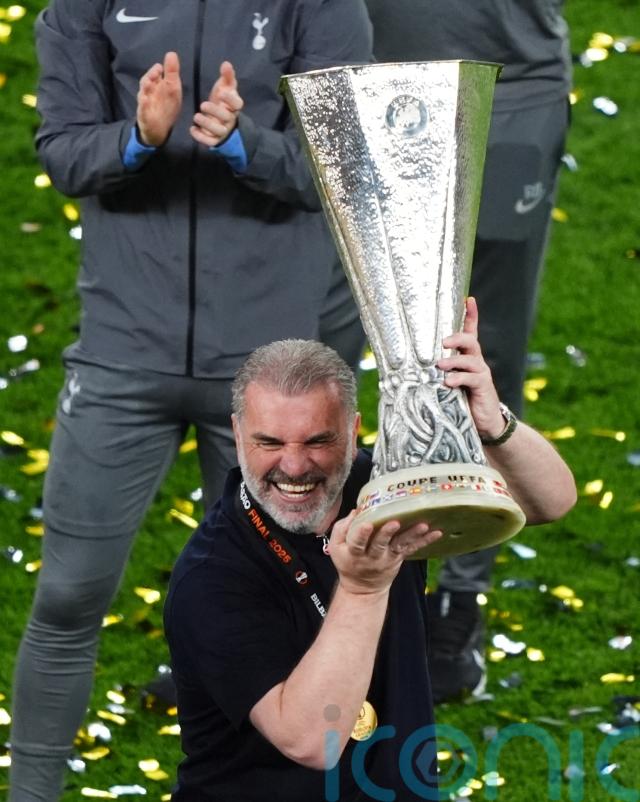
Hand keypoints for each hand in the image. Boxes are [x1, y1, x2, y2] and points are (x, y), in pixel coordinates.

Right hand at [136, 51, 182, 146]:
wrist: (159, 128)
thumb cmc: (166, 105)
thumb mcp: (172, 89)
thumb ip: (172, 73)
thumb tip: (172, 54)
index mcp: (157, 86)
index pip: (154, 75)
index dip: (156, 71)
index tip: (160, 67)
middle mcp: (149, 93)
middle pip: (146, 82)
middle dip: (150, 77)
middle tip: (156, 72)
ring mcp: (145, 104)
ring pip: (143, 94)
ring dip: (145, 88)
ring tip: (149, 83)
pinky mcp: (144, 115)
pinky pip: (143, 109)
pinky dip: (144, 105)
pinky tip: (145, 101)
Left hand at [191, 61, 243, 146]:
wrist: (223, 121)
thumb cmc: (223, 102)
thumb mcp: (225, 88)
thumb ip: (227, 77)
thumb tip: (226, 64)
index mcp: (234, 106)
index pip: (237, 104)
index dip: (230, 100)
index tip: (221, 93)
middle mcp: (230, 119)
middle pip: (226, 117)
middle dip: (215, 112)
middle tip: (203, 104)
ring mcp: (223, 131)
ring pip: (219, 130)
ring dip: (207, 124)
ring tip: (196, 116)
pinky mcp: (215, 139)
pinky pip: (210, 142)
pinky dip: (201, 137)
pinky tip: (193, 129)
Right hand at [328, 512, 441, 595]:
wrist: (363, 588)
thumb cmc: (348, 561)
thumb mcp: (336, 547)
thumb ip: (342, 528)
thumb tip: (357, 511)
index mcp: (354, 552)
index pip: (357, 542)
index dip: (361, 533)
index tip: (367, 524)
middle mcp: (372, 556)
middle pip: (380, 544)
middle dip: (387, 533)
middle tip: (394, 523)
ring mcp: (388, 557)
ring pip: (400, 545)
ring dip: (412, 535)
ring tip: (423, 526)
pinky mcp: (399, 557)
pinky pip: (413, 548)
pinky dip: (425, 541)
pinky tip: (436, 533)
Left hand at [437, 296, 506, 440]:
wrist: (485, 424)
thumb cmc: (462, 402)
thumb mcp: (448, 384)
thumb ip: (435, 374)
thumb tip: (407, 369)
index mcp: (467, 358)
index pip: (471, 332)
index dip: (471, 315)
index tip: (470, 299)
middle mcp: (476, 362)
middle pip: (471, 341)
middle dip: (457, 337)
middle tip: (442, 341)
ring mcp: (481, 374)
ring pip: (471, 359)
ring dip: (454, 360)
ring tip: (439, 365)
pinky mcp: (483, 388)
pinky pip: (473, 379)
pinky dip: (459, 378)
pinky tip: (448, 382)